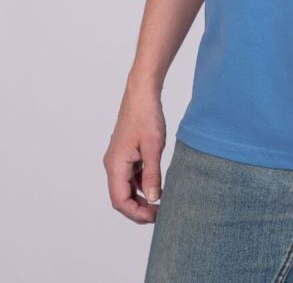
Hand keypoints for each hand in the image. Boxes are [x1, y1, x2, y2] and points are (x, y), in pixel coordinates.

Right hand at [102, 79, 166, 223]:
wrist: (141, 93)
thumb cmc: (146, 116)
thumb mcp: (153, 147)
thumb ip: (152, 175)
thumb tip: (153, 199)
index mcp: (115, 165)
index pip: (120, 200)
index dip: (136, 213)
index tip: (155, 216)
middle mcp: (113, 165)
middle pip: (121, 197)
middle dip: (138, 209)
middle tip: (160, 213)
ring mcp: (118, 160)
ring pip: (126, 188)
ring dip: (140, 198)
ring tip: (160, 204)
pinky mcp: (125, 155)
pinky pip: (130, 177)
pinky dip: (141, 185)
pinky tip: (156, 187)